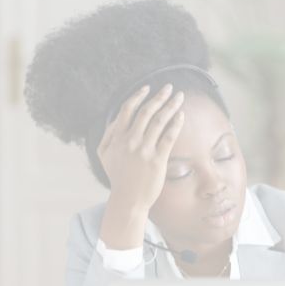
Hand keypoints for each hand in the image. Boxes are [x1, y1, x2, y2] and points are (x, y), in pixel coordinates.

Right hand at [97, 84, 185, 249]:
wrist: (128, 198)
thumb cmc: (118, 176)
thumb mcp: (104, 154)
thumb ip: (108, 135)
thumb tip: (116, 118)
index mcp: (116, 137)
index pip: (127, 110)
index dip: (138, 96)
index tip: (148, 88)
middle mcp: (129, 141)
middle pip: (146, 112)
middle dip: (159, 96)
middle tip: (169, 87)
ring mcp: (144, 150)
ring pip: (158, 121)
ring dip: (170, 106)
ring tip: (179, 97)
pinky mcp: (157, 159)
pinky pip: (168, 137)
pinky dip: (175, 124)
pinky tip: (181, 115)